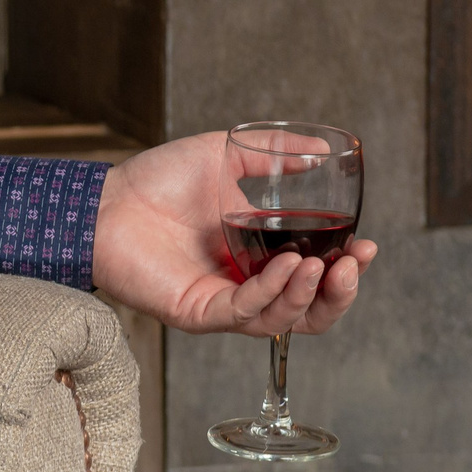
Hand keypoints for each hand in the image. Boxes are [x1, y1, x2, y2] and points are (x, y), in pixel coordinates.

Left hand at [89, 132, 375, 335]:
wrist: (104, 199)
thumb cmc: (156, 181)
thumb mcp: (225, 157)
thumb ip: (275, 155)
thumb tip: (323, 152)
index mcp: (258, 258)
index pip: (316, 279)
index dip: (347, 270)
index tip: (367, 246)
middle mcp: (244, 287)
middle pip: (309, 312)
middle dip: (341, 293)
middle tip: (355, 262)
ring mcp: (222, 303)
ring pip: (283, 320)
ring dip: (311, 295)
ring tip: (324, 265)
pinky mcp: (198, 312)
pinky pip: (244, 313)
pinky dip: (272, 294)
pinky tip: (290, 267)